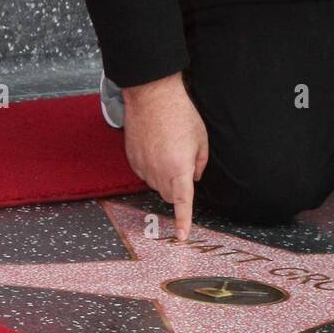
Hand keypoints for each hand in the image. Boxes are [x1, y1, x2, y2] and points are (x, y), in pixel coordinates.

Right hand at [121, 72, 208, 241]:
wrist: (152, 96)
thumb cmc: (181, 114)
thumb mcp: (201, 138)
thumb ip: (201, 163)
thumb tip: (194, 178)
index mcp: (179, 169)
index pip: (182, 203)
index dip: (183, 221)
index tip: (183, 236)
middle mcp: (158, 172)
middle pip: (168, 195)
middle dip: (177, 188)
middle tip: (183, 163)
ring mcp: (142, 166)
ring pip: (155, 185)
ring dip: (164, 177)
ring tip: (169, 149)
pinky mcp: (132, 159)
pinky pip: (144, 173)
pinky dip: (151, 167)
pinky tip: (156, 147)